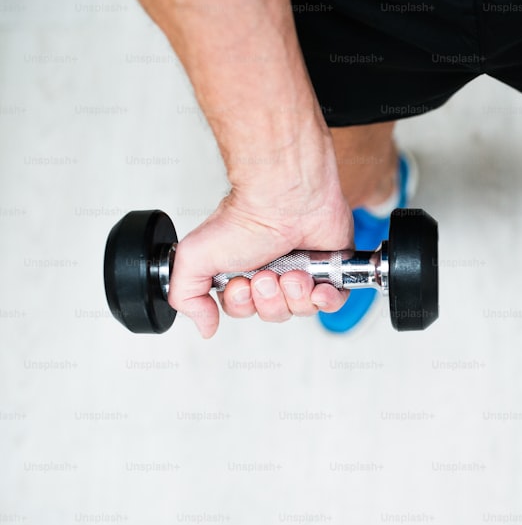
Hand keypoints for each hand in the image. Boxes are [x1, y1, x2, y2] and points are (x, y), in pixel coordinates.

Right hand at [167, 183, 353, 337]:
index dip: (244, 304)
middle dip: (270, 300)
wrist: (285, 200)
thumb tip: (204, 325)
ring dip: (296, 295)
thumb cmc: (245, 220)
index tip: (242, 284)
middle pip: (274, 312)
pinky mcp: (330, 268)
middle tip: (268, 275)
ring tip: (293, 272)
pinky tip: (317, 287)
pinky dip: (326, 299)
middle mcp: (273, 270)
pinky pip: (333, 302)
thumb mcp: (194, 257)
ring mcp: (303, 270)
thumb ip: (186, 295)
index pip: (245, 309)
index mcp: (243, 269)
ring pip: (302, 309)